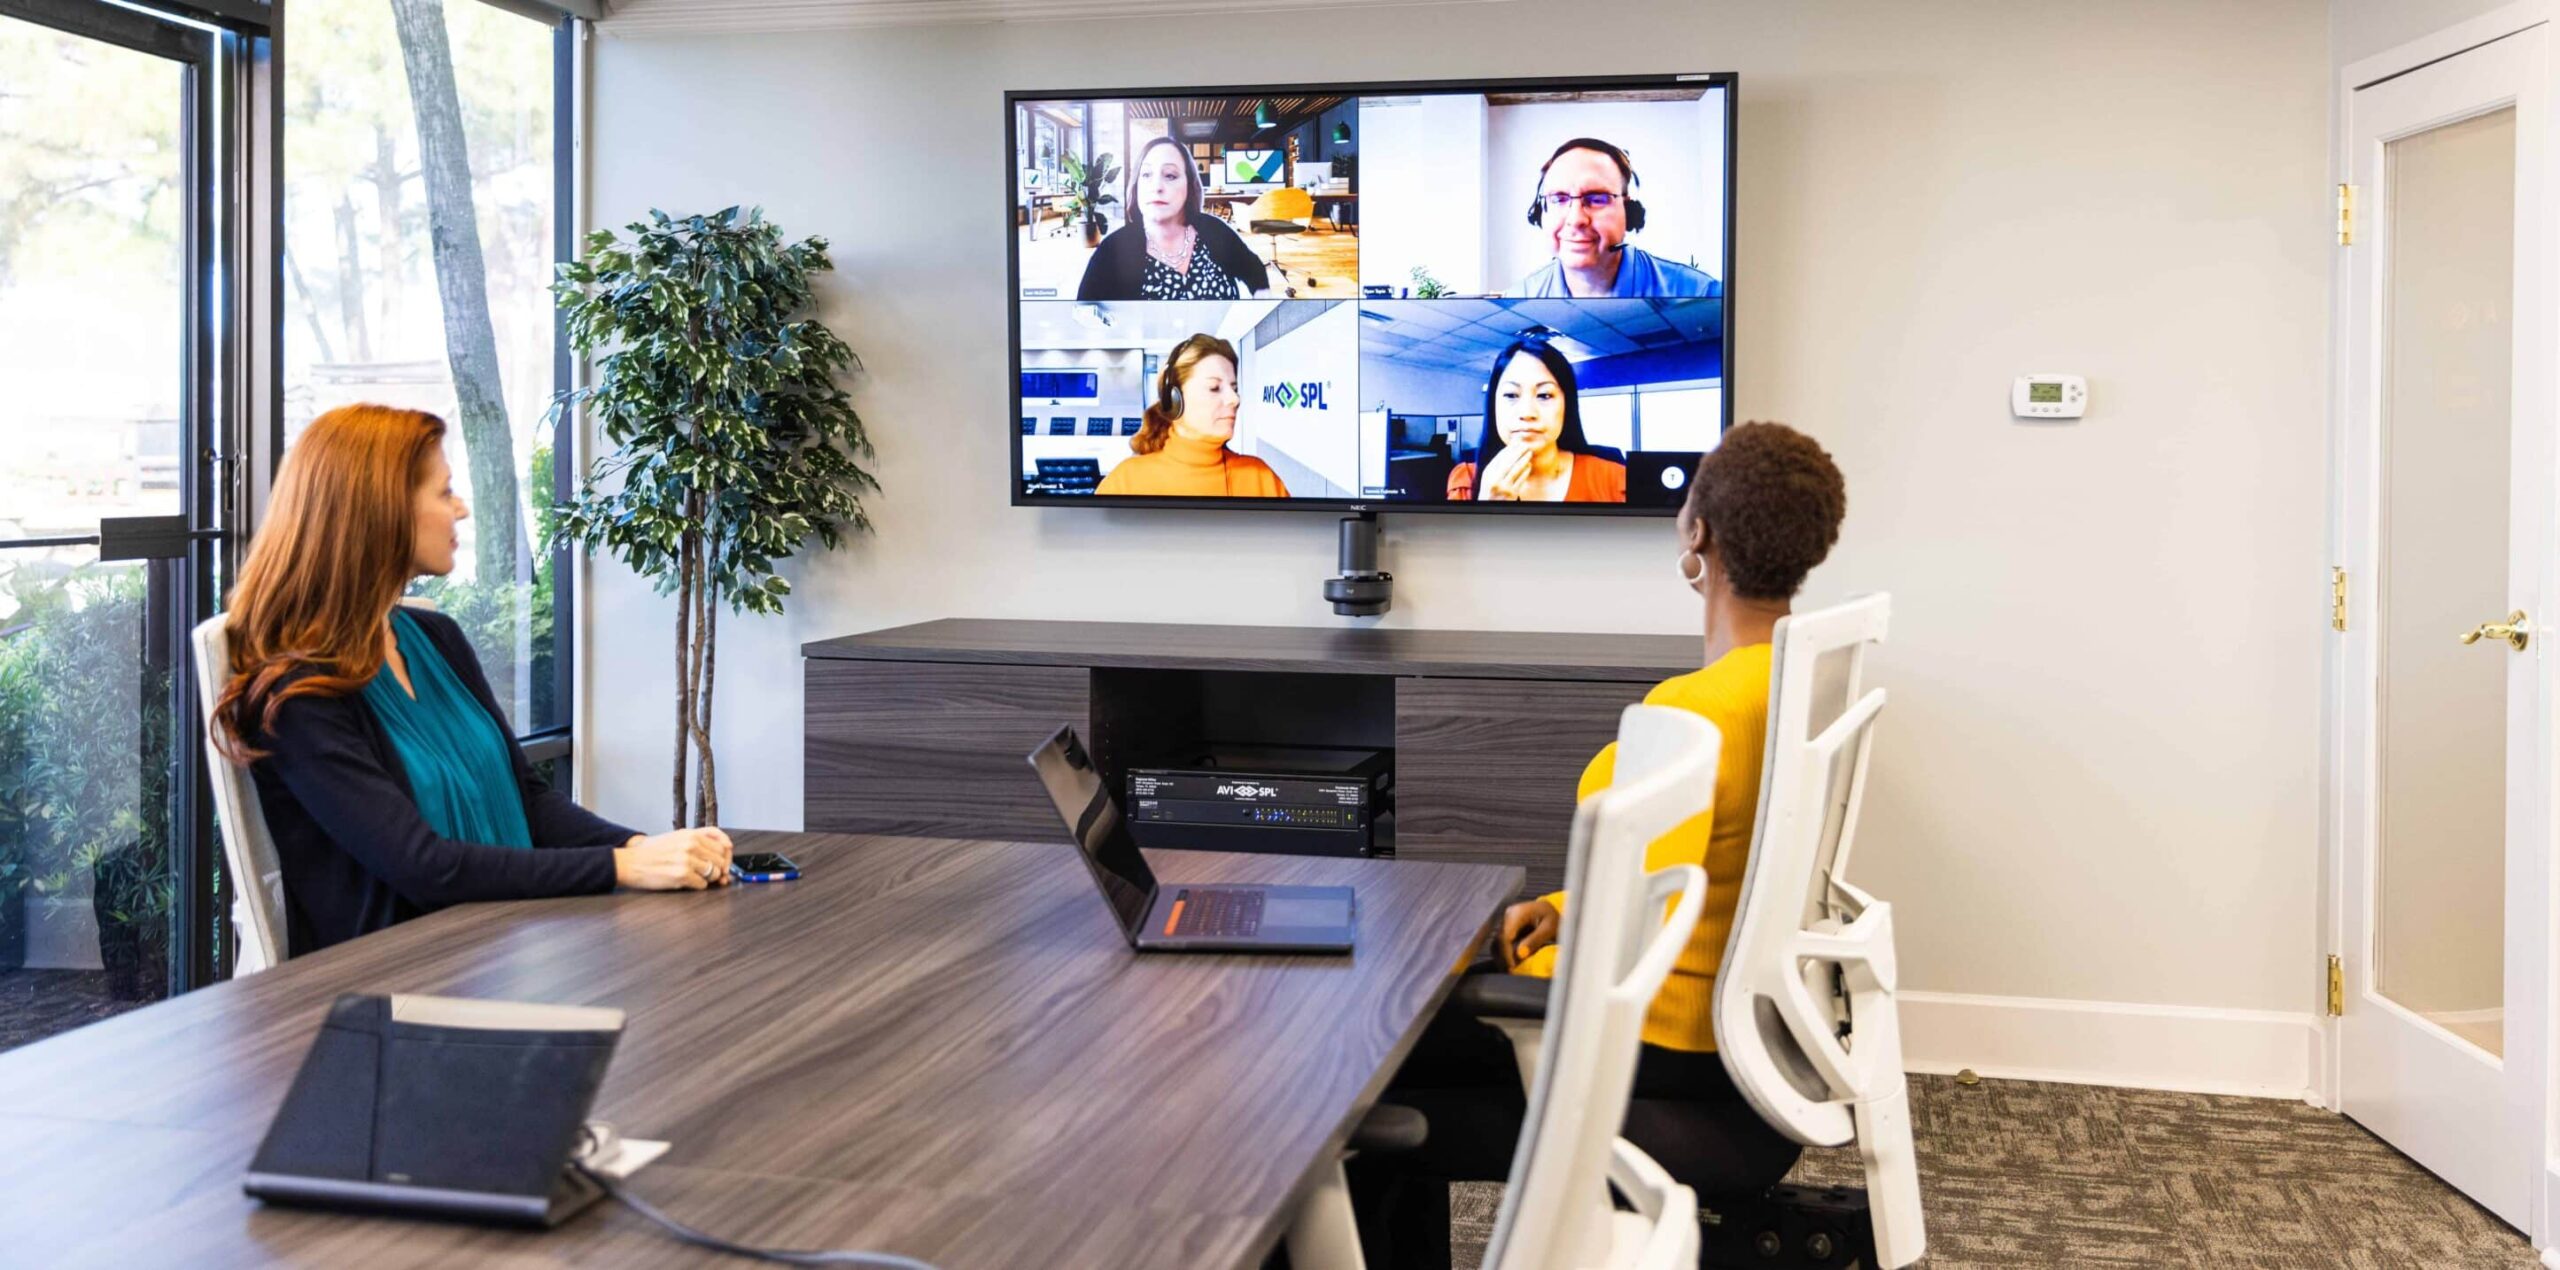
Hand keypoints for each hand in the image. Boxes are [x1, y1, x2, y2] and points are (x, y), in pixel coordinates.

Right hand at [614, 827, 734, 890]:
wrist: (630, 863)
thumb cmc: (651, 852)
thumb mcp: (676, 837)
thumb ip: (700, 840)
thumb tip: (725, 852)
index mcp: (691, 834)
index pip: (723, 844)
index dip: (727, 857)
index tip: (725, 864)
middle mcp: (691, 844)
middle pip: (721, 860)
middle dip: (719, 870)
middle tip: (712, 876)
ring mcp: (687, 860)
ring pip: (714, 873)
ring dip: (707, 879)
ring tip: (694, 877)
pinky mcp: (682, 875)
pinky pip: (702, 885)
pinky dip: (696, 886)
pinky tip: (685, 882)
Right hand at [1480, 445, 1534, 500]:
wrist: (1490, 505)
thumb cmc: (1491, 487)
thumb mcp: (1489, 475)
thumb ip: (1497, 464)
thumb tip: (1509, 449)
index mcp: (1489, 474)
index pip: (1500, 458)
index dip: (1510, 449)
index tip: (1517, 443)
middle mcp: (1495, 480)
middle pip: (1509, 462)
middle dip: (1519, 452)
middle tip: (1526, 445)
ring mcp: (1504, 487)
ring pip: (1516, 470)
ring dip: (1524, 460)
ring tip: (1529, 453)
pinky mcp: (1512, 493)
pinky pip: (1521, 479)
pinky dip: (1526, 471)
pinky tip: (1529, 465)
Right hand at [1498, 899, 1560, 968]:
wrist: (1552, 911)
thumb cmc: (1553, 919)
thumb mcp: (1549, 929)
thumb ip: (1535, 940)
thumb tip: (1520, 954)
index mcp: (1519, 912)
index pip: (1506, 935)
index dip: (1507, 953)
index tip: (1512, 967)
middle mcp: (1508, 914)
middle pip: (1500, 939)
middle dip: (1505, 956)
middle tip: (1512, 970)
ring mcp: (1506, 919)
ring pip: (1498, 941)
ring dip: (1504, 955)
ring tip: (1513, 968)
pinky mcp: (1506, 926)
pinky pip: (1502, 941)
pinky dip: (1506, 952)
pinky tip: (1514, 961)